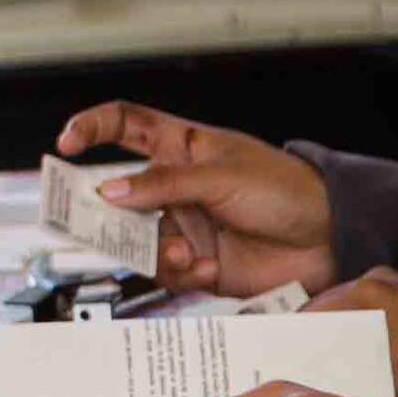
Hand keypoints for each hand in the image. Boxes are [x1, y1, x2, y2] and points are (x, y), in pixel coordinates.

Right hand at [56, 103, 333, 296]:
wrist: (330, 239)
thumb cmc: (288, 190)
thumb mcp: (222, 176)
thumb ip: (164, 185)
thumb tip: (111, 192)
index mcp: (183, 148)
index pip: (126, 126)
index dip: (93, 128)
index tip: (67, 142)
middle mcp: (177, 187)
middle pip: (119, 194)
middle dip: (104, 210)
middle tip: (92, 221)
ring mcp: (186, 225)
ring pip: (138, 240)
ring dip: (154, 248)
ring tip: (183, 252)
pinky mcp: (198, 263)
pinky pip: (166, 271)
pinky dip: (179, 270)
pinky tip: (205, 265)